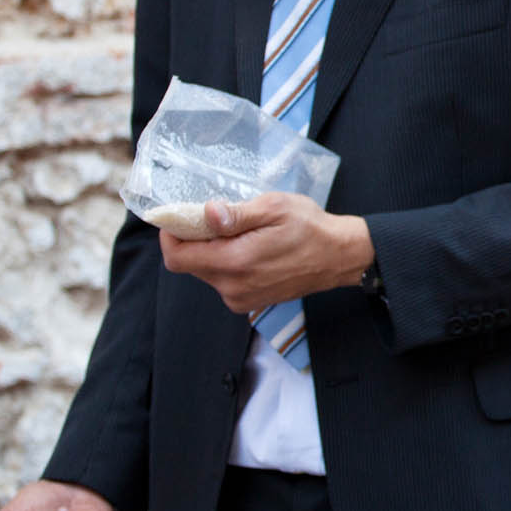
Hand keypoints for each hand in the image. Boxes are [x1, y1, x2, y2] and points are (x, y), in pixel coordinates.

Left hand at [160, 193, 372, 313]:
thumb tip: (208, 213)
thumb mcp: (275, 208)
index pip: (177, 258)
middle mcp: (232, 287)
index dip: (171, 236)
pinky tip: (249, 249)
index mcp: (235, 263)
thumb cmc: (310, 228)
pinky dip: (226, 263)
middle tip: (215, 218)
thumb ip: (237, 214)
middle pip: (189, 264)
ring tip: (240, 233)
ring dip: (212, 252)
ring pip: (205, 272)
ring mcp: (240, 298)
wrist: (339, 257)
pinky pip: (222, 281)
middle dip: (194, 240)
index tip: (180, 217)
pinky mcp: (247, 302)